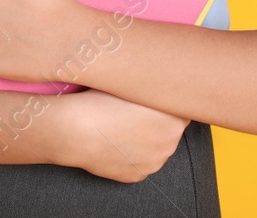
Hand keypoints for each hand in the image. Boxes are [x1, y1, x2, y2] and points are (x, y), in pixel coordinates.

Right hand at [48, 88, 189, 182]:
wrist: (75, 129)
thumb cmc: (100, 99)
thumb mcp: (134, 82)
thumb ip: (155, 86)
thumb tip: (165, 82)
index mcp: (175, 119)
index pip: (181, 107)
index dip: (165, 100)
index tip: (152, 96)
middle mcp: (170, 143)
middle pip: (170, 128)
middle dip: (157, 120)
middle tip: (132, 109)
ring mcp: (153, 162)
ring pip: (156, 146)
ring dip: (146, 137)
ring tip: (121, 125)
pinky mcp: (137, 175)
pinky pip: (140, 161)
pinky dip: (131, 153)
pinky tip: (115, 141)